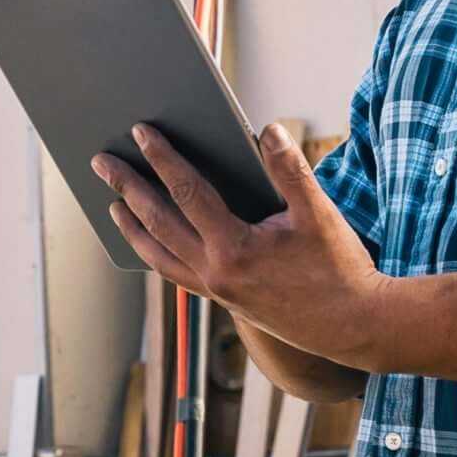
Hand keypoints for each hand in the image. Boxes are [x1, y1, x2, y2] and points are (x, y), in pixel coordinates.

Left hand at [93, 122, 392, 370]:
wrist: (354, 326)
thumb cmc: (340, 268)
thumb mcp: (319, 215)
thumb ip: (290, 170)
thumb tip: (268, 130)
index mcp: (234, 250)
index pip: (187, 193)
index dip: (163, 158)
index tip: (141, 131)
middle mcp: (215, 274)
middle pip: (157, 223)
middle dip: (127, 189)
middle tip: (101, 162)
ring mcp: (216, 292)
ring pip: (158, 256)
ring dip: (132, 227)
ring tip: (113, 204)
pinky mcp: (224, 302)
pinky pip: (177, 274)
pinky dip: (156, 253)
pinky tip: (153, 240)